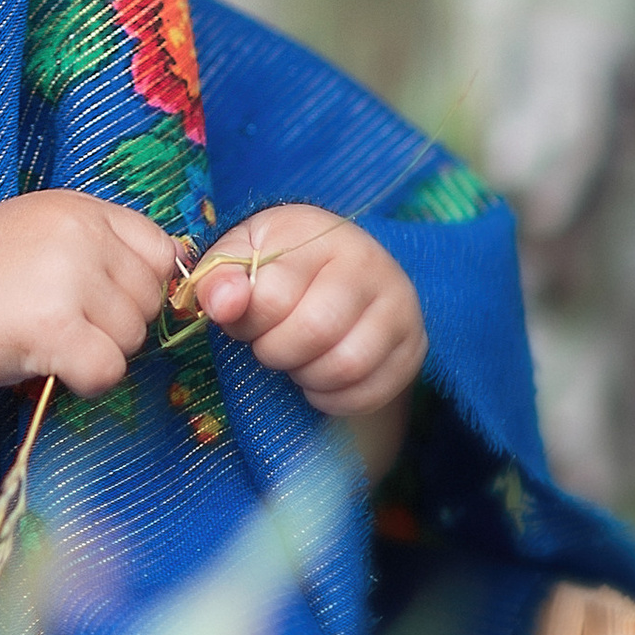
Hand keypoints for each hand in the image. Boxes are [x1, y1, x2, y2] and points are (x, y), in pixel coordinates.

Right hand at [0, 191, 180, 399]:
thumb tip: (168, 281)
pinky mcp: (54, 329)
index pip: (160, 250)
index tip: (104, 304)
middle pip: (149, 299)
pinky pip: (107, 371)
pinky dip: (83, 382)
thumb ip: (94, 246)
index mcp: (77, 207)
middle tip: (64, 327)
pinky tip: (47, 365)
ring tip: (46, 342)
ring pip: (132, 339)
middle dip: (117, 325)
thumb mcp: (35, 235)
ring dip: (98, 353)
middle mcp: (79, 234)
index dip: (141, 287)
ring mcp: (68, 279)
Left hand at [185, 204, 425, 419]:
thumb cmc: (280, 264)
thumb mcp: (241, 254)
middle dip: (276, 351)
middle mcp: (370, 264)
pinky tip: (319, 378)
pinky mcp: (414, 347)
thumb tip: (222, 305)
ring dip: (306, 377)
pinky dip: (334, 398)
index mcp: (319, 236)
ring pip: (346, 366)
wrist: (340, 270)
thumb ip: (219, 277)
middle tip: (269, 345)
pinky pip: (369, 393)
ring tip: (296, 359)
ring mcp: (399, 306)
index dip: (246, 322)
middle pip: (314, 332)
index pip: (272, 296)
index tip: (244, 320)